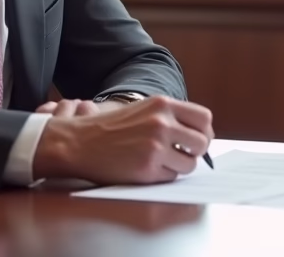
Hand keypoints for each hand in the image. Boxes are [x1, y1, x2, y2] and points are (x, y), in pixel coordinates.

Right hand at [33, 95, 213, 184]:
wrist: (79, 142)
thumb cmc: (110, 128)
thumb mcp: (143, 110)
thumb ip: (170, 117)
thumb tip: (200, 134)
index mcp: (163, 105)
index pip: (204, 118)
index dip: (204, 132)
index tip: (197, 140)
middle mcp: (162, 123)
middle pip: (202, 143)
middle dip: (195, 152)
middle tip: (182, 155)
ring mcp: (155, 146)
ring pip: (189, 164)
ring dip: (179, 167)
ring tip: (161, 162)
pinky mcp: (147, 169)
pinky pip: (171, 177)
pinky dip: (163, 176)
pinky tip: (147, 168)